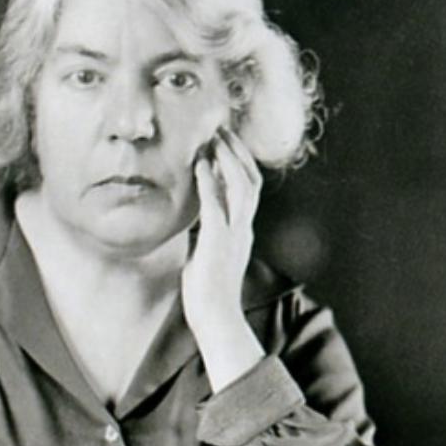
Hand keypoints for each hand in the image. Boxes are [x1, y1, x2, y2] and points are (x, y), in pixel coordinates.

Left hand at [182, 126, 266, 391]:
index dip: (239, 161)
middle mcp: (243, 227)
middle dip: (237, 151)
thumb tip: (195, 217)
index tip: (224, 140)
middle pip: (250, 179)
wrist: (214, 316)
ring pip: (241, 186)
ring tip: (214, 138)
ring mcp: (233, 234)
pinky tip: (200, 165)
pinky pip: (216, 206)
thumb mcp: (206, 253)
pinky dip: (210, 183)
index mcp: (241, 230)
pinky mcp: (218, 242)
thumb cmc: (207, 290)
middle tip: (221, 128)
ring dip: (227, 159)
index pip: (247, 187)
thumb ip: (205, 232)